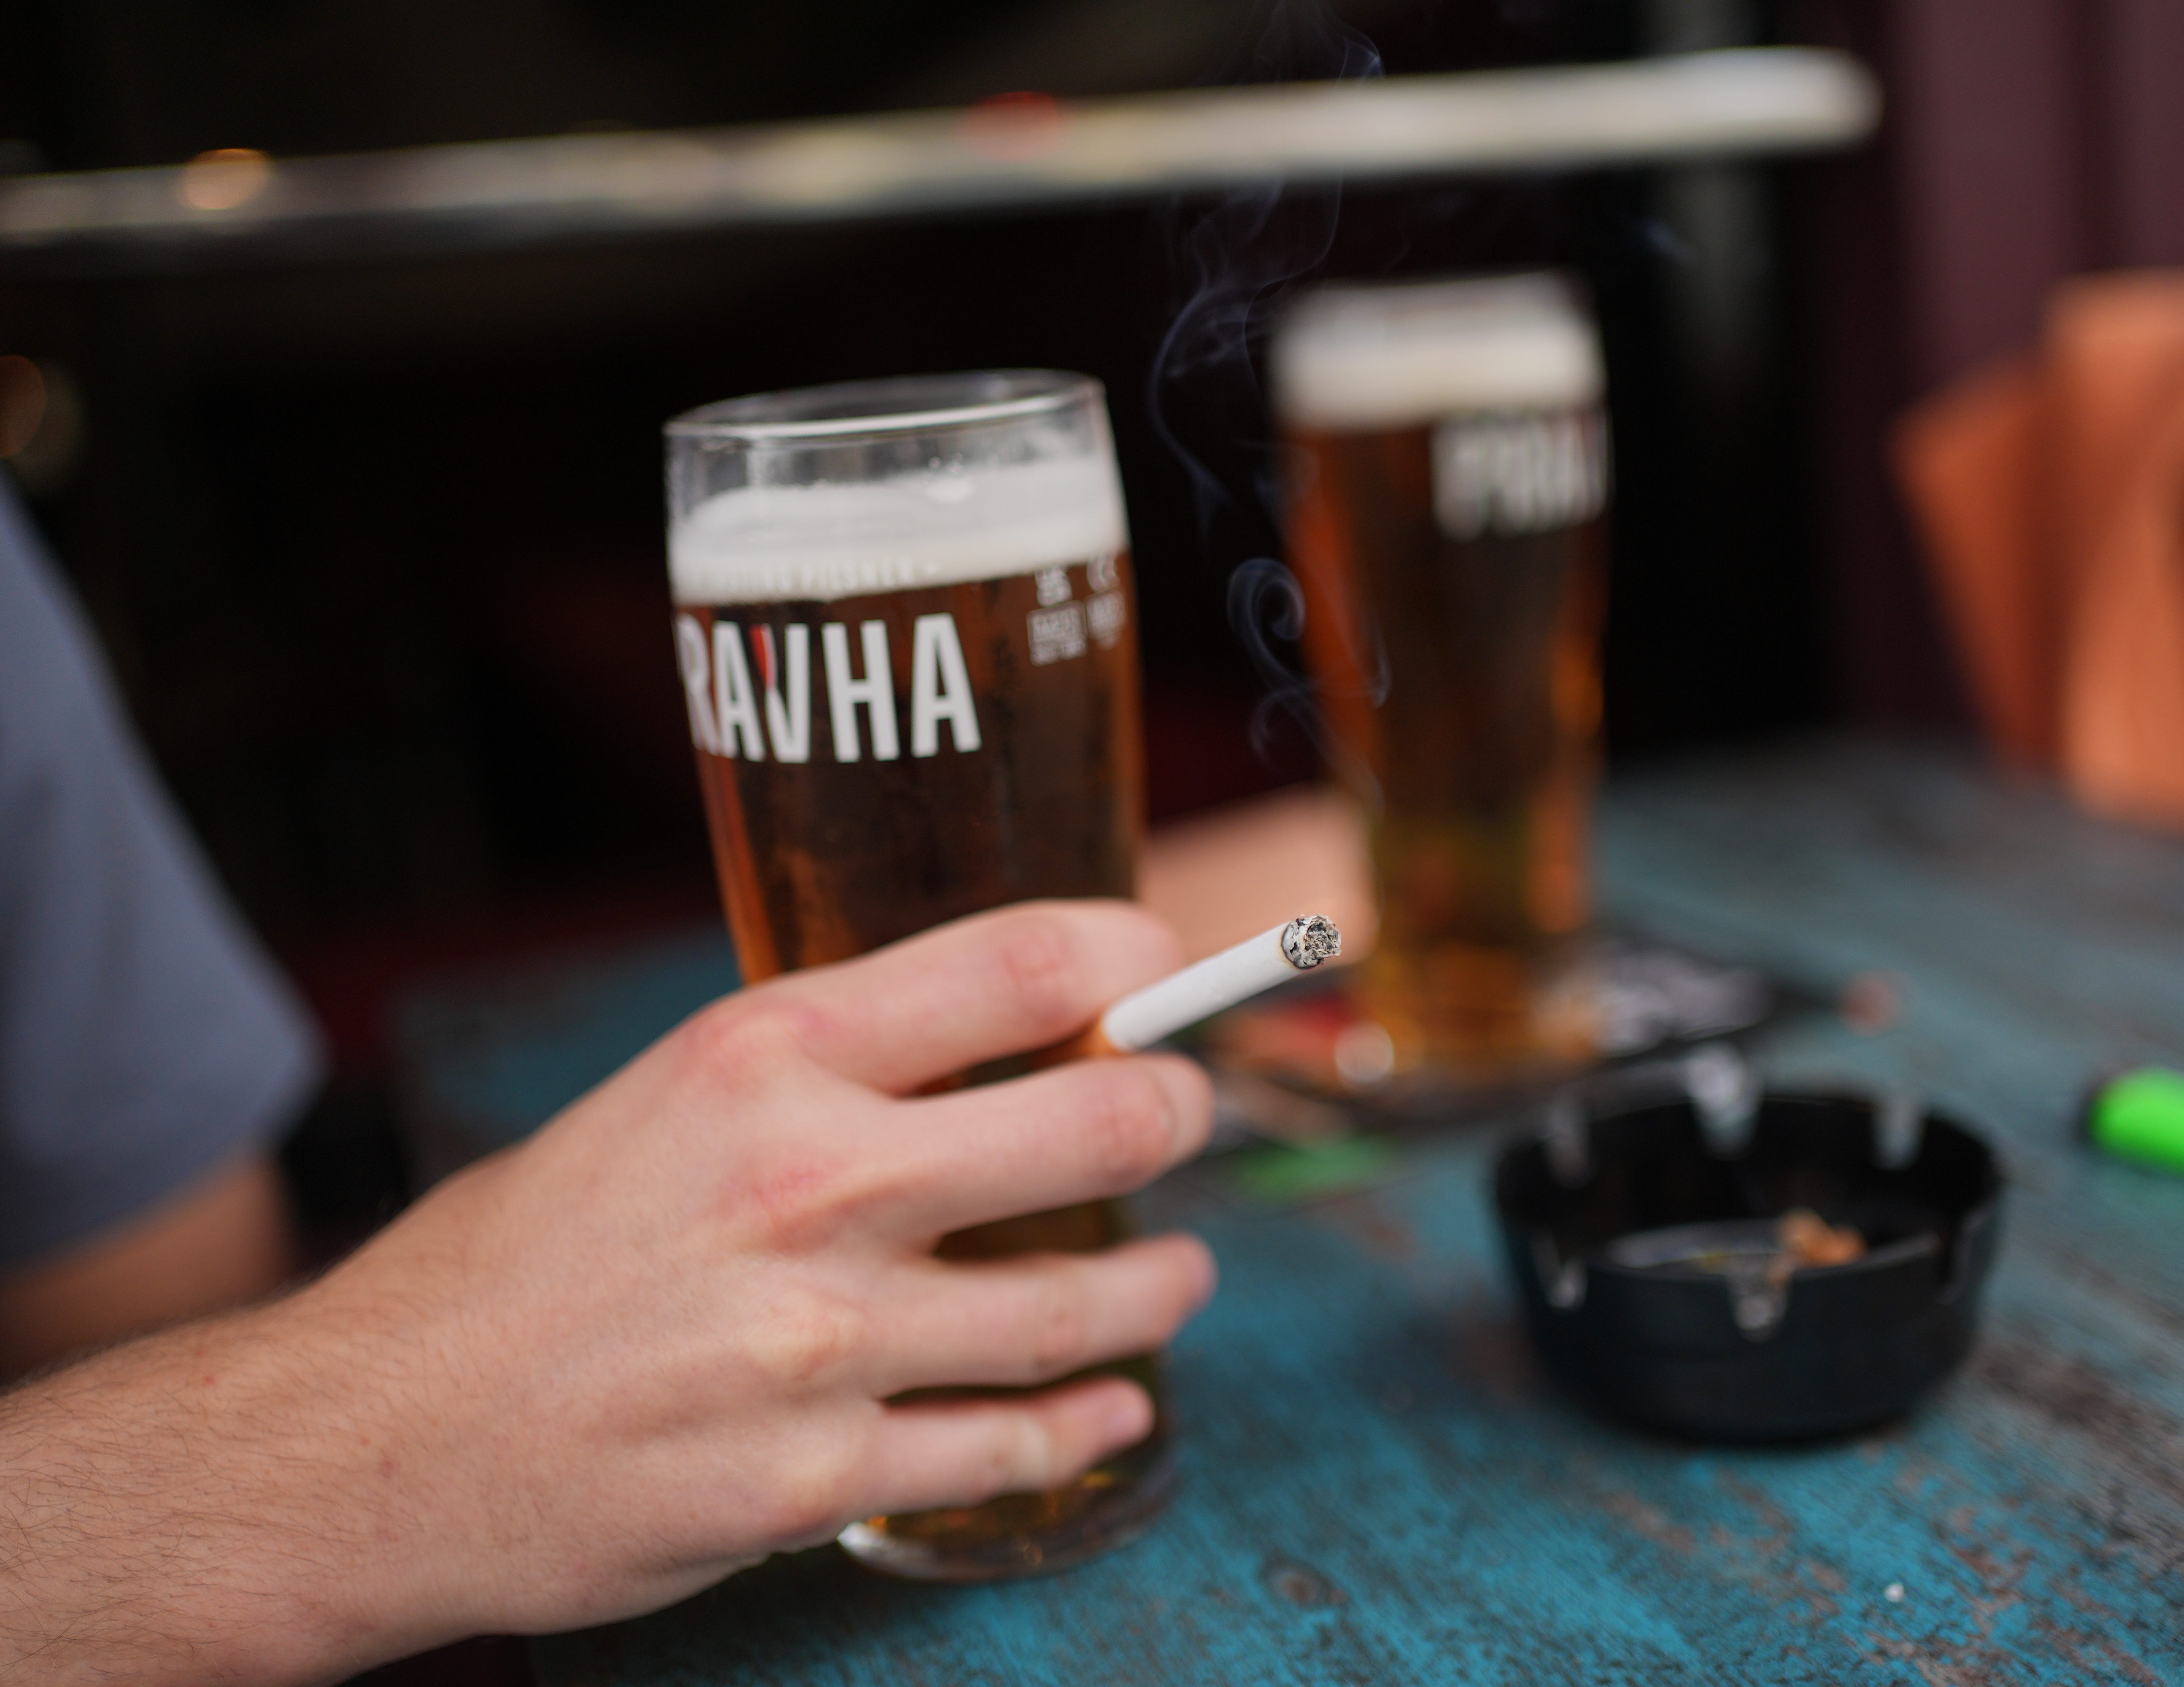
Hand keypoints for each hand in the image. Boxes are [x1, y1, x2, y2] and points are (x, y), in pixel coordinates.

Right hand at [0, 901, 1216, 1684]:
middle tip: (1191, 1115)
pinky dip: (1085, 1423)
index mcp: (763, 1059)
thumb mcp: (665, 1100)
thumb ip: (825, 1067)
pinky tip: (1115, 1407)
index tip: (1163, 969)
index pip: (1017, 963)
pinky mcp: (811, 1481)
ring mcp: (819, 1345)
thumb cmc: (521, 1256)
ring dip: (1160, 1286)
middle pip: (1098, 1125)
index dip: (1131, 957)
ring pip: (1079, 1307)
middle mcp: (807, 1186)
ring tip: (1183, 1275)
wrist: (374, 1439)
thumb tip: (994, 1037)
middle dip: (1177, 1111)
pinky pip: (1005, 1446)